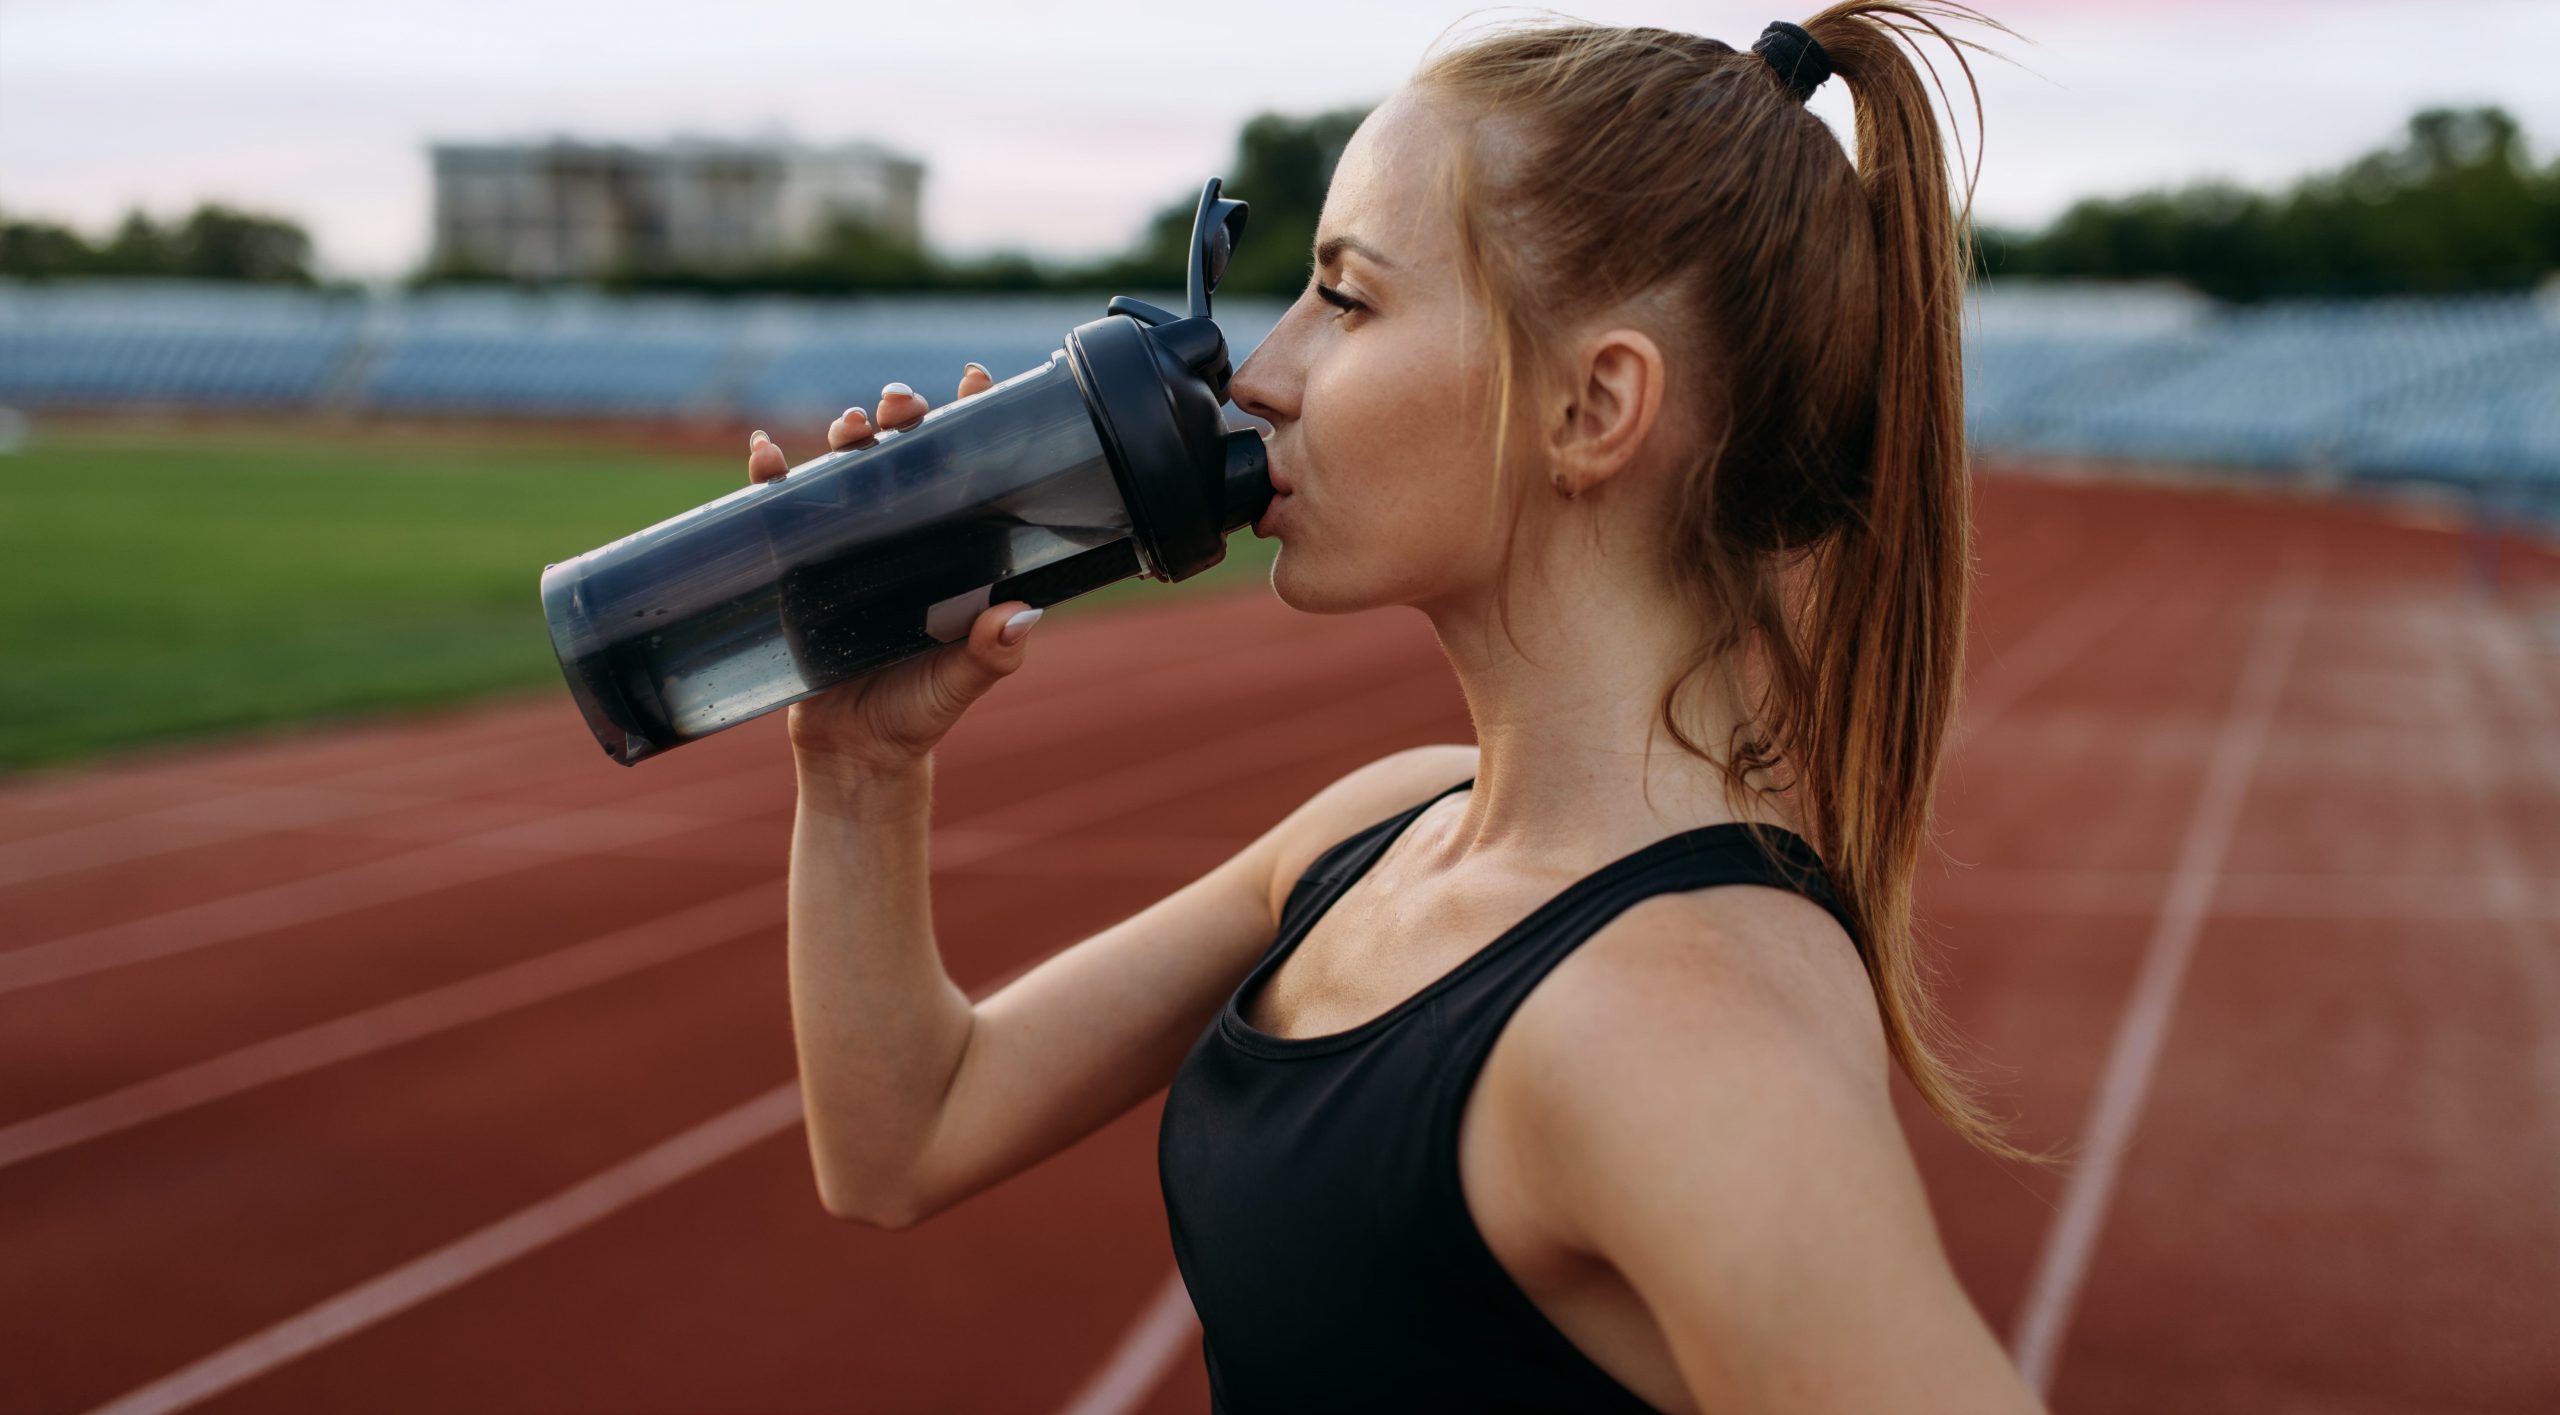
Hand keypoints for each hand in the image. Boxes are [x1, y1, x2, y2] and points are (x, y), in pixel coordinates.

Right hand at [746, 362, 1035, 778]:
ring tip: (851, 424)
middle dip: (902, 412)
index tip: (978, 378)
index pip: (967, 469)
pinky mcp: (797, 564)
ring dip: (846, 432)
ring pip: (845, 466)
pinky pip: (779, 508)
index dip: (974, 417)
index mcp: (951, 548)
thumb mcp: (961, 683)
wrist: (854, 754)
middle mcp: (902, 535)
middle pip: (903, 451)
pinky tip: (765, 452)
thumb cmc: (919, 713)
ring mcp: (847, 544)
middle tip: (902, 403)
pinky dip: (769, 474)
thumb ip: (992, 654)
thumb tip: (1019, 618)